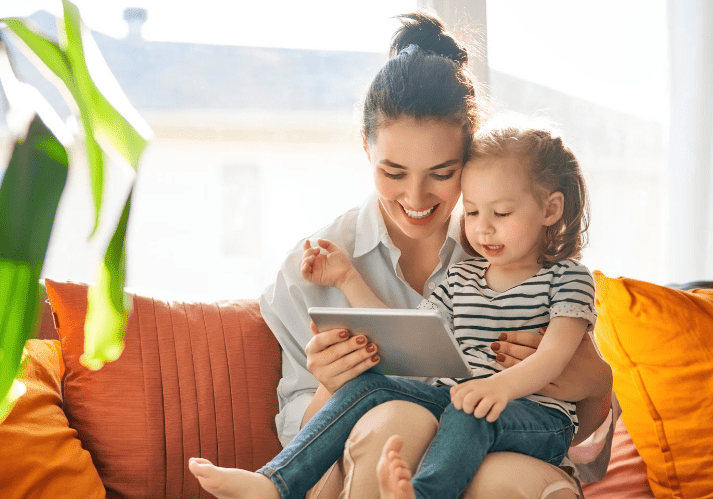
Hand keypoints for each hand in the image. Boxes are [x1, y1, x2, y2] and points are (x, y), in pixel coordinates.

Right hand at [301, 239, 356, 288]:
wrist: (347, 273)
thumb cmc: (342, 263)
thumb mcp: (335, 250)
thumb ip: (327, 244)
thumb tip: (318, 240)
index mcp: (319, 258)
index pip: (309, 252)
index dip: (306, 246)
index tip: (308, 241)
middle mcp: (316, 264)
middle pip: (305, 257)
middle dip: (308, 252)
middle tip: (317, 251)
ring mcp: (314, 271)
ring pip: (303, 265)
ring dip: (306, 259)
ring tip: (314, 257)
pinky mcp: (315, 278)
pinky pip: (305, 274)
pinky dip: (303, 269)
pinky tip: (308, 264)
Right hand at [305, 320, 378, 393]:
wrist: (333, 375)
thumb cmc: (332, 351)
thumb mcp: (327, 341)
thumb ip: (323, 330)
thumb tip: (314, 321)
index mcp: (311, 349)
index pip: (319, 340)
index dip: (333, 336)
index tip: (346, 332)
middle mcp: (314, 364)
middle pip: (335, 353)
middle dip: (351, 345)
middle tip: (365, 339)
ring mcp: (323, 377)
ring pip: (345, 364)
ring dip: (361, 355)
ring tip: (373, 347)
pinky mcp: (335, 386)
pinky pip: (352, 374)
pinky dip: (365, 365)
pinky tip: (374, 358)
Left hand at [450, 377, 511, 421]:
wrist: (502, 384)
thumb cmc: (481, 388)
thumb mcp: (469, 386)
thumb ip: (458, 391)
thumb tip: (453, 401)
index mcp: (471, 385)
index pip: (458, 394)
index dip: (457, 404)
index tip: (461, 407)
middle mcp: (481, 390)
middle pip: (468, 401)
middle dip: (467, 409)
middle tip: (470, 410)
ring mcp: (492, 396)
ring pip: (481, 409)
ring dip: (478, 414)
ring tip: (479, 413)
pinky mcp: (501, 402)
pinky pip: (494, 414)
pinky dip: (490, 418)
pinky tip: (489, 416)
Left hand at [491, 328, 610, 401]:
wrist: (600, 381)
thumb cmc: (587, 357)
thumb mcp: (580, 341)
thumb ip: (565, 331)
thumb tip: (541, 326)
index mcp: (559, 347)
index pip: (532, 340)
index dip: (516, 337)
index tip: (502, 335)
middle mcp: (556, 361)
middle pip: (527, 353)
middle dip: (509, 349)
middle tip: (493, 345)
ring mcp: (555, 376)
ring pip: (530, 369)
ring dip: (512, 363)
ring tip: (497, 357)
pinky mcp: (556, 391)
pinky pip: (537, 386)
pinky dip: (524, 381)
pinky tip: (512, 377)